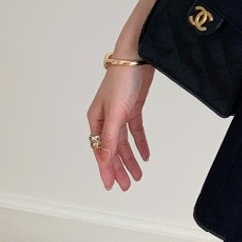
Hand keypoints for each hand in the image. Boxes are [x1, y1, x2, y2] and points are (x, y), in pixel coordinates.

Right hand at [86, 63, 153, 190]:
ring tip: (137, 175)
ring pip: (124, 142)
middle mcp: (106, 118)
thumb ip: (111, 137)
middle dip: (119, 168)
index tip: (111, 185)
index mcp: (96, 120)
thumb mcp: (116, 112)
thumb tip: (105, 159)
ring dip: (130, 159)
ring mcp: (119, 113)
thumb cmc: (122, 80)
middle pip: (112, 149)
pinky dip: (140, 143)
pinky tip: (145, 155)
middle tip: (126, 185)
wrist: (137, 56)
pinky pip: (135, 130)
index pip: (100, 150)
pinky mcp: (132, 107)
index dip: (106, 169)